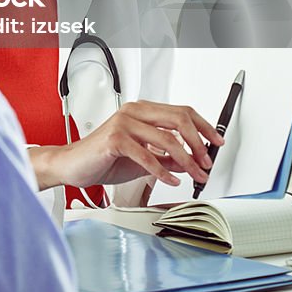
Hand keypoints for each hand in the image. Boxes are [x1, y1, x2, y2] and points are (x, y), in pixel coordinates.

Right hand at [30, 100, 223, 191]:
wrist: (74, 165)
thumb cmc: (104, 158)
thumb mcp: (144, 158)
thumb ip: (167, 157)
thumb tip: (191, 161)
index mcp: (142, 111)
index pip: (182, 112)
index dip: (204, 126)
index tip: (217, 142)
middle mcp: (134, 112)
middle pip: (179, 119)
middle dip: (199, 143)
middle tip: (207, 162)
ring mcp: (124, 123)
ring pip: (167, 138)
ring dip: (187, 160)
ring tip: (195, 175)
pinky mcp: (115, 139)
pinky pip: (147, 155)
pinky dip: (163, 171)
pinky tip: (171, 181)